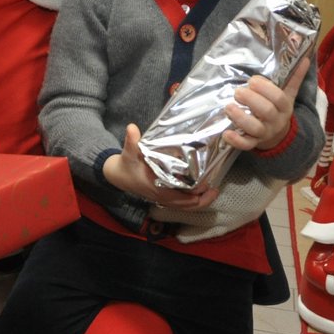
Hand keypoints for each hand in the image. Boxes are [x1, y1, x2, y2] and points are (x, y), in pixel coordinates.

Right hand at [102, 124, 219, 210]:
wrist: (119, 176)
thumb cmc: (126, 165)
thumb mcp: (129, 153)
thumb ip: (132, 141)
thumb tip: (131, 128)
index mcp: (158, 189)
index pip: (182, 198)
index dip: (196, 194)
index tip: (207, 183)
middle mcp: (163, 197)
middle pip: (189, 205)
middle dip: (204, 199)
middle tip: (215, 187)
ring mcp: (165, 198)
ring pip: (187, 205)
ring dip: (201, 200)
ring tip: (213, 189)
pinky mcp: (165, 195)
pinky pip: (183, 202)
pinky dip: (194, 198)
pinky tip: (201, 188)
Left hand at [224, 56, 309, 150]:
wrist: (279, 134)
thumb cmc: (278, 108)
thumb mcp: (288, 94)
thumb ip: (294, 77)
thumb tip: (304, 58)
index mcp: (285, 106)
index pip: (278, 97)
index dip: (264, 88)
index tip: (252, 80)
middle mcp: (276, 120)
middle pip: (266, 111)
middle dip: (251, 100)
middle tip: (238, 92)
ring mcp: (265, 133)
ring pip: (255, 128)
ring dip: (240, 118)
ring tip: (228, 107)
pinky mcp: (253, 142)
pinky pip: (246, 145)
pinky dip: (236, 141)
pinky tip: (226, 133)